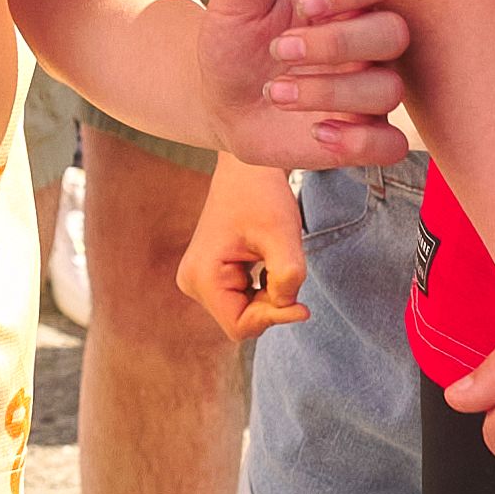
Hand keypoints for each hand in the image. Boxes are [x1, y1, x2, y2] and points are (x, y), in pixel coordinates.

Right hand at [177, 149, 312, 339]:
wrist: (247, 167)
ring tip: (276, 259)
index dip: (273, 319)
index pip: (239, 326)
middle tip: (289, 270)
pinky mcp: (209, 275)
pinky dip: (262, 290)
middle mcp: (192, 281)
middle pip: (240, 320)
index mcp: (202, 276)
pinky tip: (267, 262)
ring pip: (242, 312)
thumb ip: (288, 277)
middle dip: (271, 305)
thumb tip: (289, 308)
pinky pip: (240, 300)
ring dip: (268, 296)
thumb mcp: (282, 235)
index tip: (302, 303)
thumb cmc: (262, 195)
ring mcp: (198, 279)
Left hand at [191, 0, 411, 167]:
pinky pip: (391, 144)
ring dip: (332, 92)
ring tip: (275, 93)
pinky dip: (359, 142)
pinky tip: (317, 133)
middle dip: (338, 43)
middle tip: (281, 52)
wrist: (217, 101)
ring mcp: (368, 90)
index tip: (306, 6)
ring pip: (390, 89)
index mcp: (345, 0)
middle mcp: (366, 43)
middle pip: (396, 33)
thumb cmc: (233, 42)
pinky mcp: (363, 136)